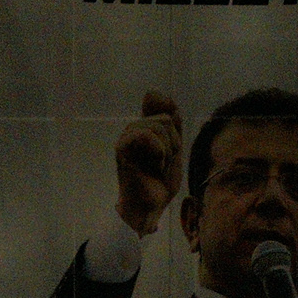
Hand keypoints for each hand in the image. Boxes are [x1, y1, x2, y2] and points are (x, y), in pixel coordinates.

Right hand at [114, 92, 182, 234]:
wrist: (150, 206)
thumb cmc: (160, 182)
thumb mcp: (174, 149)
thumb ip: (171, 123)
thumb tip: (153, 92)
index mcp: (146, 127)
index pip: (165, 105)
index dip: (175, 123)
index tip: (172, 149)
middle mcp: (134, 128)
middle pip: (166, 118)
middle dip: (174, 143)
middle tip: (165, 163)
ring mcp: (127, 137)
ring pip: (160, 126)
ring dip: (168, 150)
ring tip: (159, 166)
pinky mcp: (123, 147)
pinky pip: (147, 134)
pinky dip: (159, 152)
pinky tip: (155, 166)